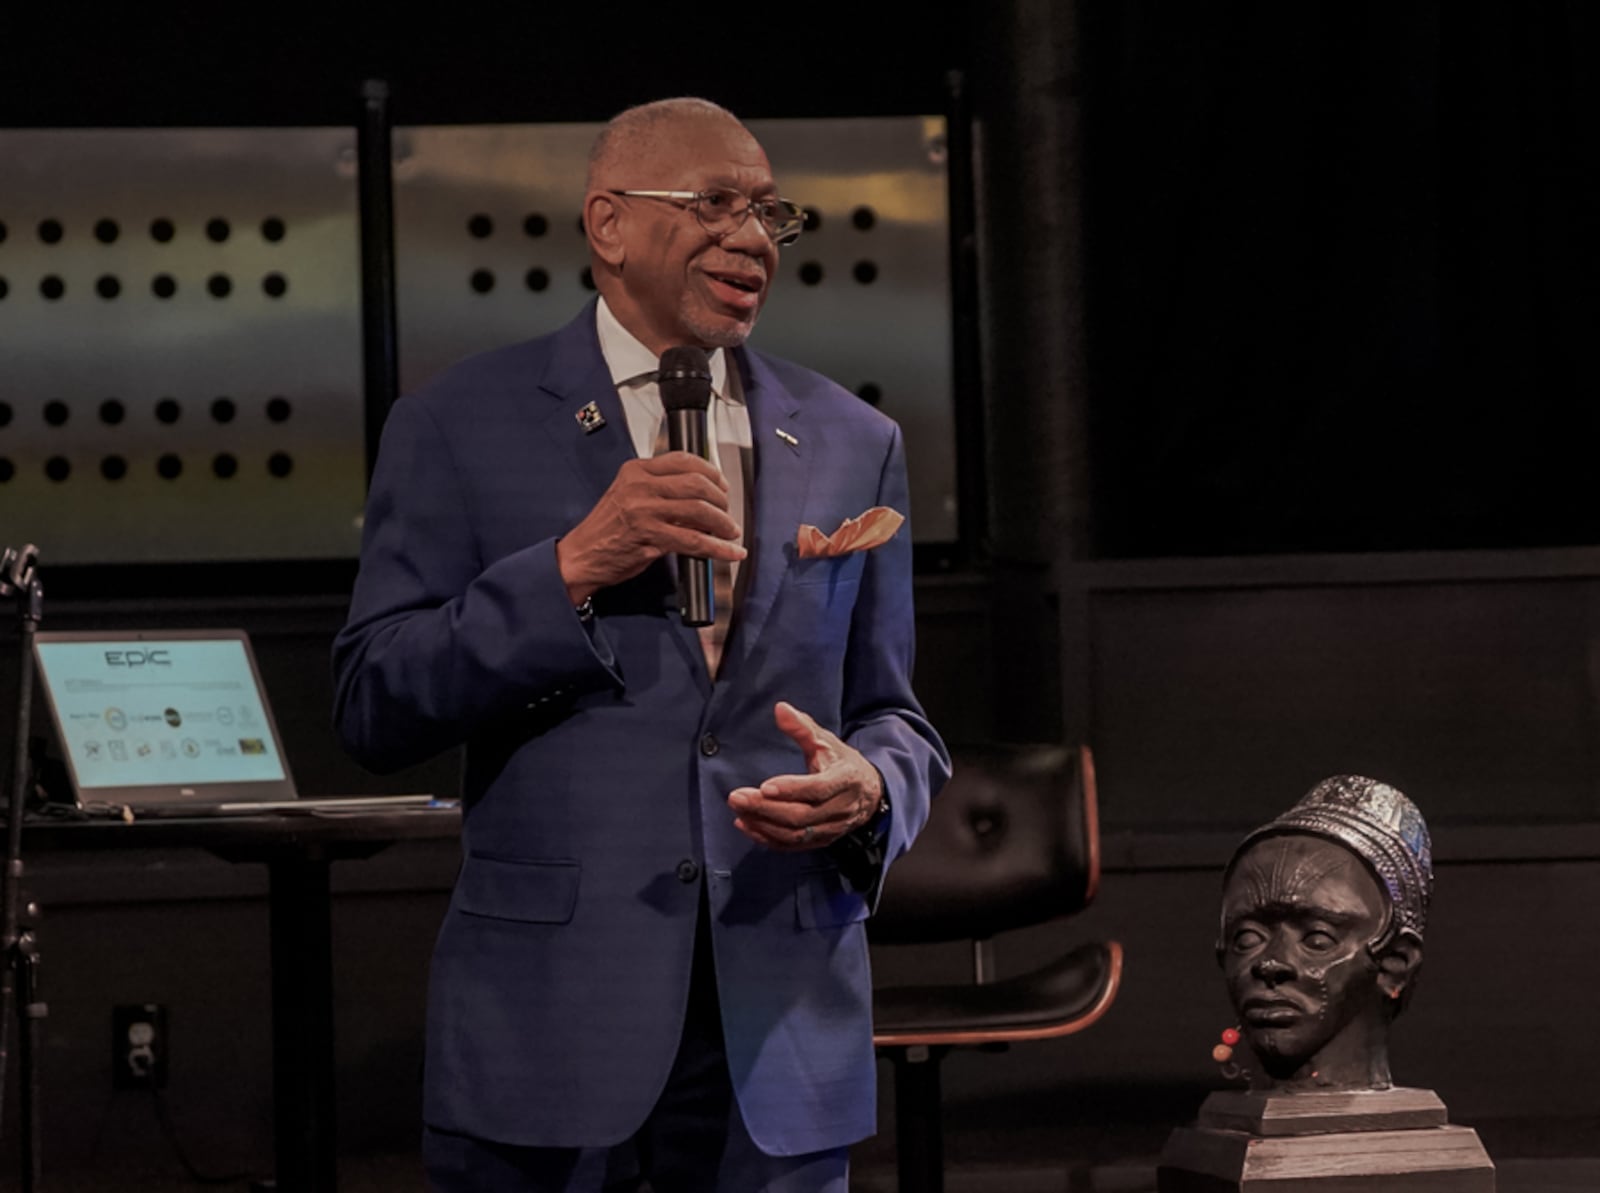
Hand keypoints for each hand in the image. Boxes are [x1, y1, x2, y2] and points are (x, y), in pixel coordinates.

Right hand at [556, 452, 746, 603]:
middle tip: (727, 510)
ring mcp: (645, 512)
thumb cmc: (605, 530)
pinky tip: (730, 551)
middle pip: (697, 483)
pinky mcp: (650, 538)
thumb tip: (700, 496)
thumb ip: (660, 490)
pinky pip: (694, 540)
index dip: (711, 472)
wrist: (581, 556)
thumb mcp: (628, 496)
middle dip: (721, 498)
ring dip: (723, 523)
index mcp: (636, 471)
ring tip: (730, 531)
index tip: (722, 484)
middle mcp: (640, 487)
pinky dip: (719, 548)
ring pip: (699, 510)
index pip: (684, 460)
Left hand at [728, 702, 882, 851]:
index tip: (764, 785)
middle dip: (765, 808)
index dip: (792, 789)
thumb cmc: (842, 763)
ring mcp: (831, 828)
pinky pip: (792, 845)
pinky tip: (746, 825)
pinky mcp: (821, 841)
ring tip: (738, 810)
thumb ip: (803, 727)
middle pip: (801, 816)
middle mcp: (840, 808)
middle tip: (736, 797)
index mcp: (846, 780)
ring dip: (763, 824)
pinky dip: (767, 838)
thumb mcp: (827, 741)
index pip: (818, 789)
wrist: (869, 795)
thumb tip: (780, 708)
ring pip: (794, 834)